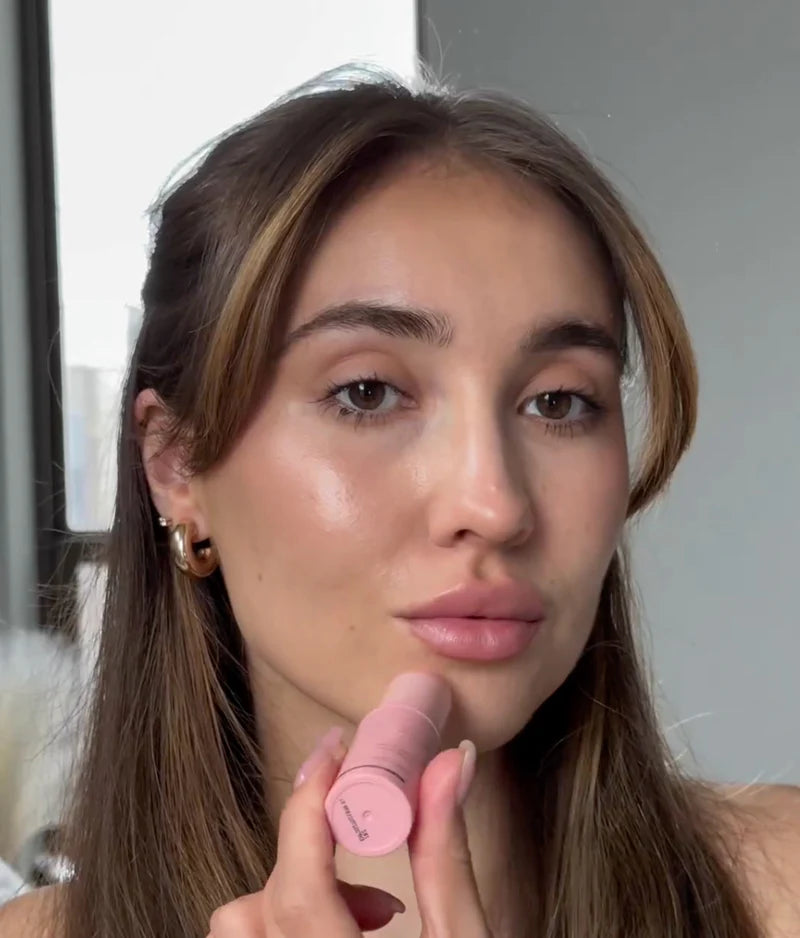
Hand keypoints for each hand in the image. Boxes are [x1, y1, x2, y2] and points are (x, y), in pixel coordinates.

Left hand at [206, 729, 492, 936]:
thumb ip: (447, 855)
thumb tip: (447, 765)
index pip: (299, 889)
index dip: (308, 808)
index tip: (334, 755)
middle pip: (258, 909)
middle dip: (314, 860)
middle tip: (376, 864)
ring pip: (240, 932)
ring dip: (294, 896)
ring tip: (368, 912)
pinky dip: (286, 924)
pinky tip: (348, 933)